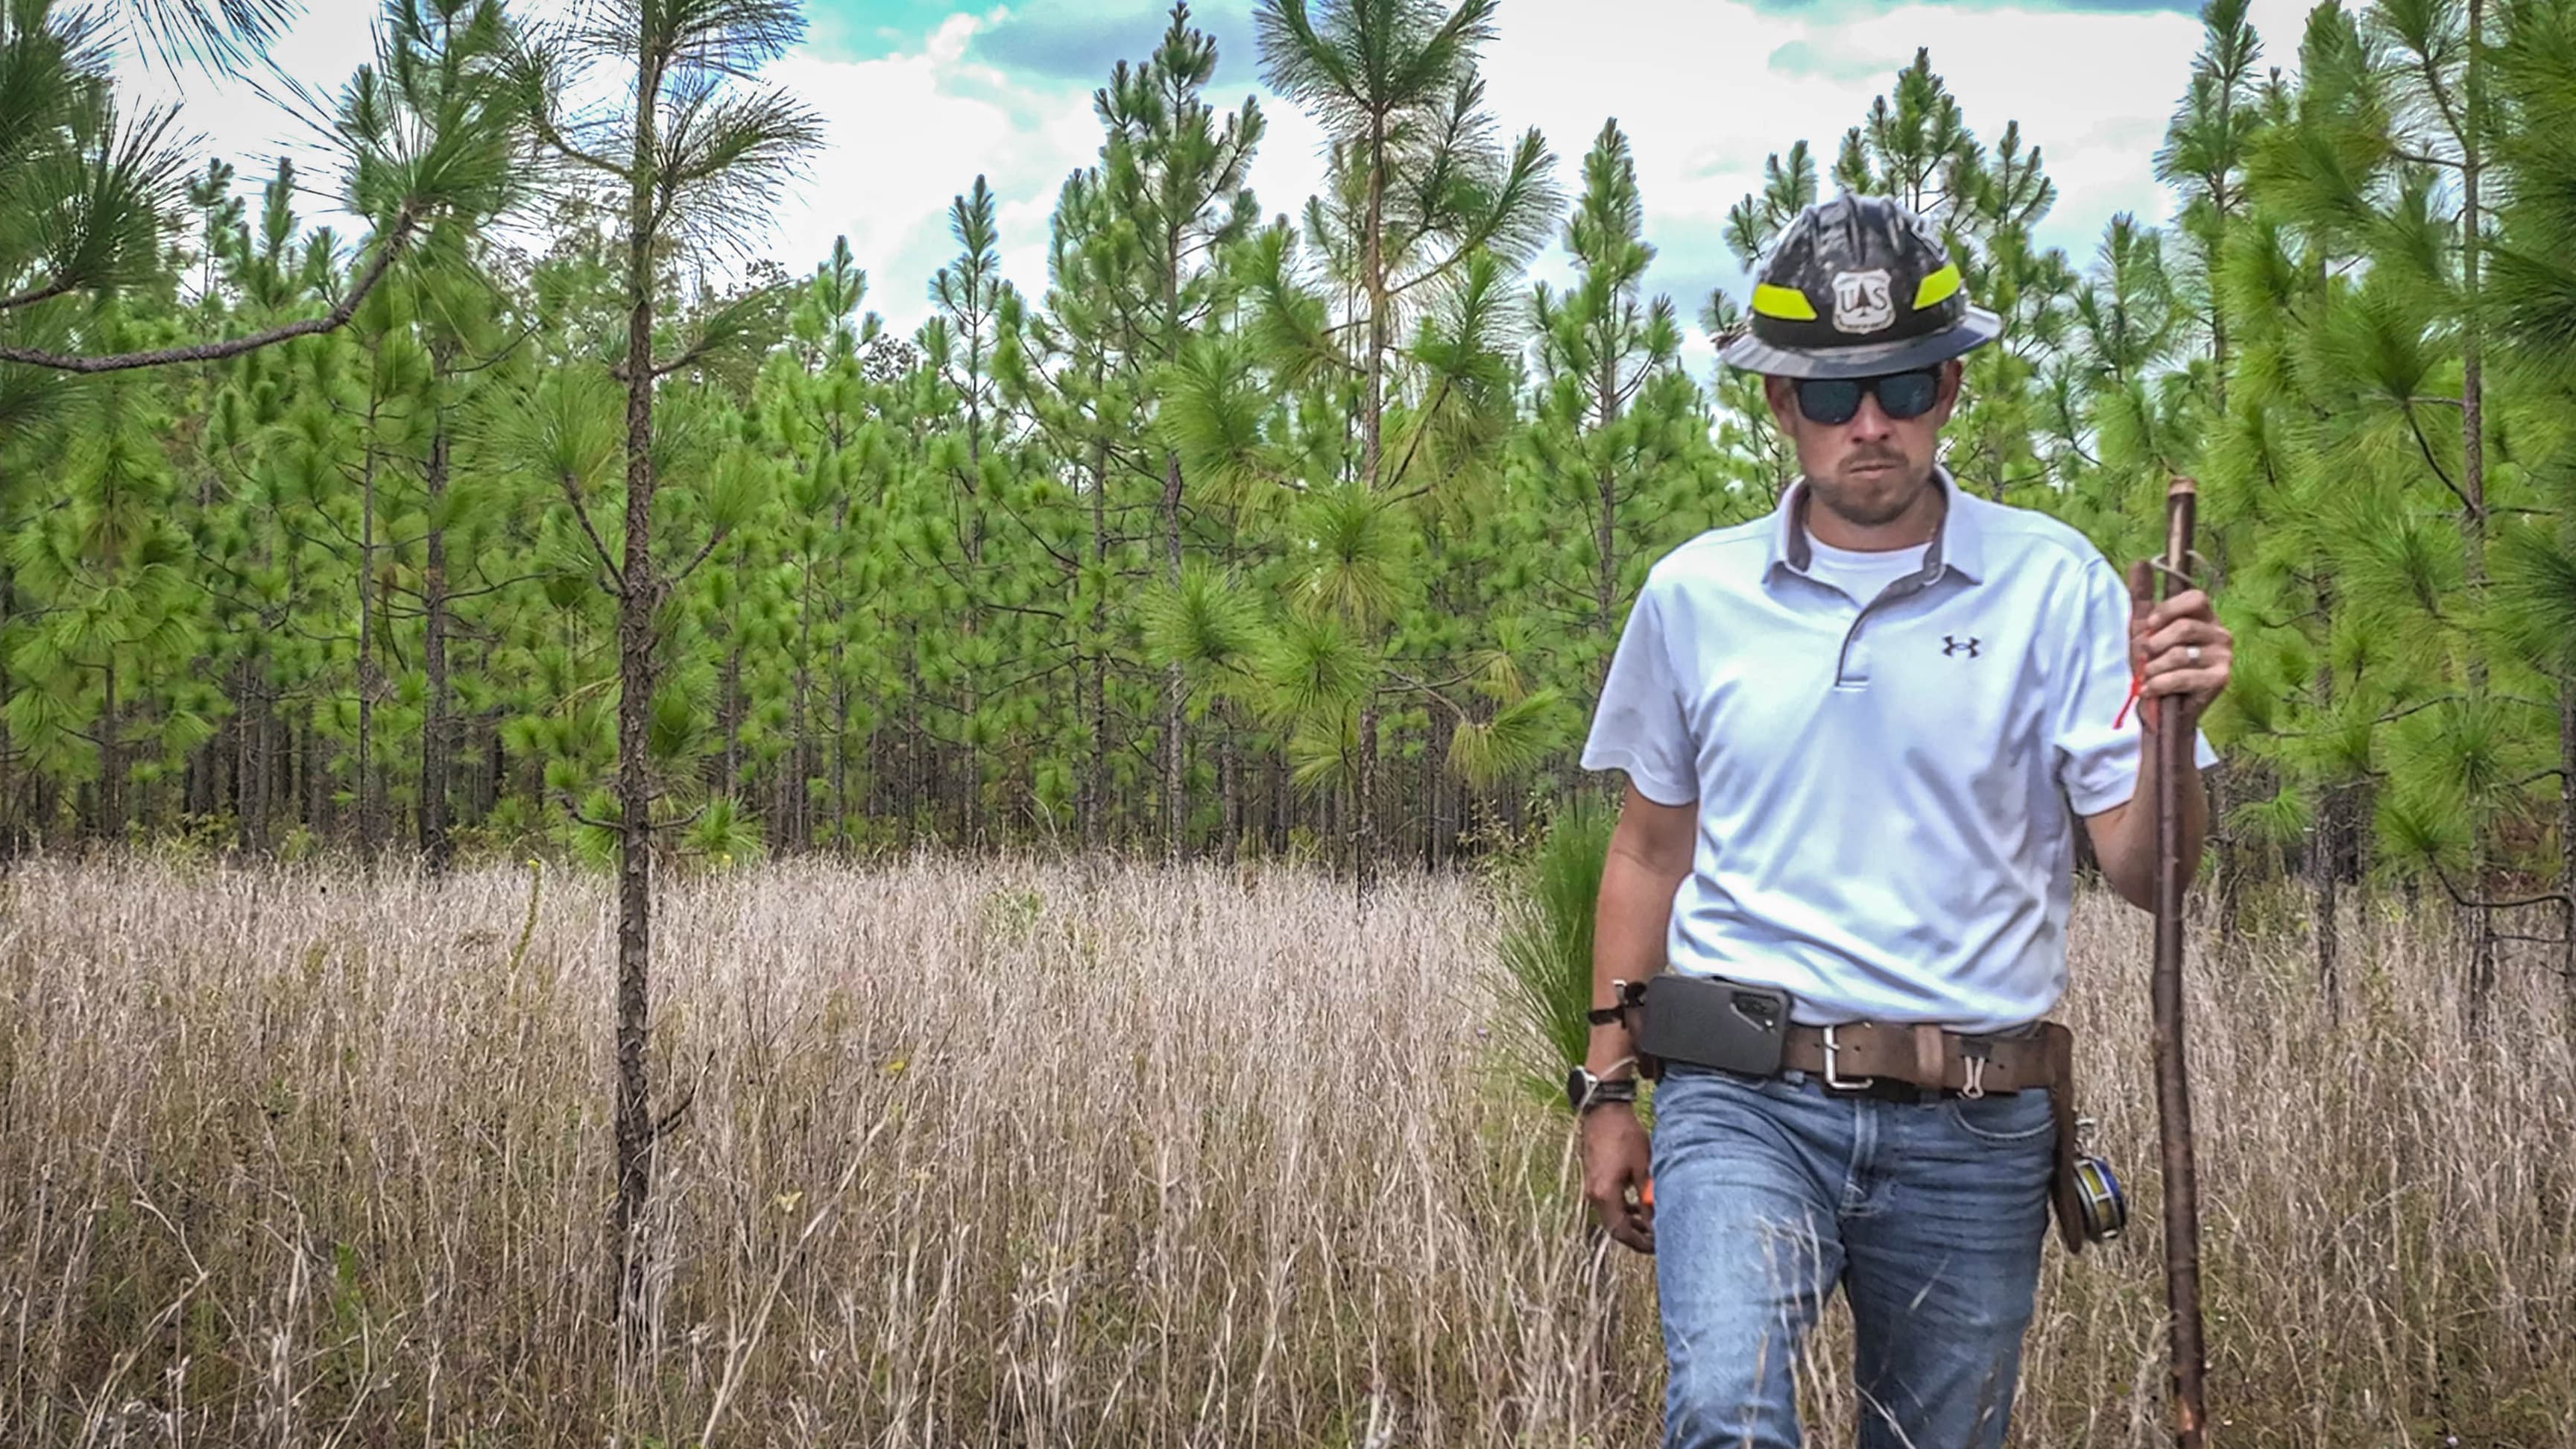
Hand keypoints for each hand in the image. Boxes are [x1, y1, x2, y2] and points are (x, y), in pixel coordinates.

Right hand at [1580, 1106, 1654, 1253]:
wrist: (1604, 1111)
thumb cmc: (1624, 1135)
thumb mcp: (1642, 1168)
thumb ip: (1648, 1198)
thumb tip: (1657, 1223)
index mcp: (1604, 1194)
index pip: (1620, 1232)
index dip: (1639, 1243)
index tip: (1657, 1246)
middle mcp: (1594, 1194)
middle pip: (1614, 1227)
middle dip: (1636, 1236)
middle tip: (1656, 1239)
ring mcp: (1592, 1187)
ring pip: (1611, 1215)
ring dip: (1630, 1222)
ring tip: (1651, 1223)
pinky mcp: (1594, 1179)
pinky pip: (1608, 1203)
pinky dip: (1623, 1208)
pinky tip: (1638, 1204)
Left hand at [2125, 559, 2231, 731]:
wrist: (2160, 706)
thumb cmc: (2154, 664)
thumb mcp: (2143, 627)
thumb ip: (2142, 595)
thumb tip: (2140, 561)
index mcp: (2204, 616)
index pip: (2196, 597)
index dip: (2169, 609)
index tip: (2149, 624)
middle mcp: (2220, 633)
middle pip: (2184, 627)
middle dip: (2154, 644)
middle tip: (2144, 657)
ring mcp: (2224, 656)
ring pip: (2180, 654)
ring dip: (2154, 667)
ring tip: (2147, 676)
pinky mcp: (2220, 680)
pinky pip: (2183, 677)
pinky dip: (2160, 684)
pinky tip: (2151, 690)